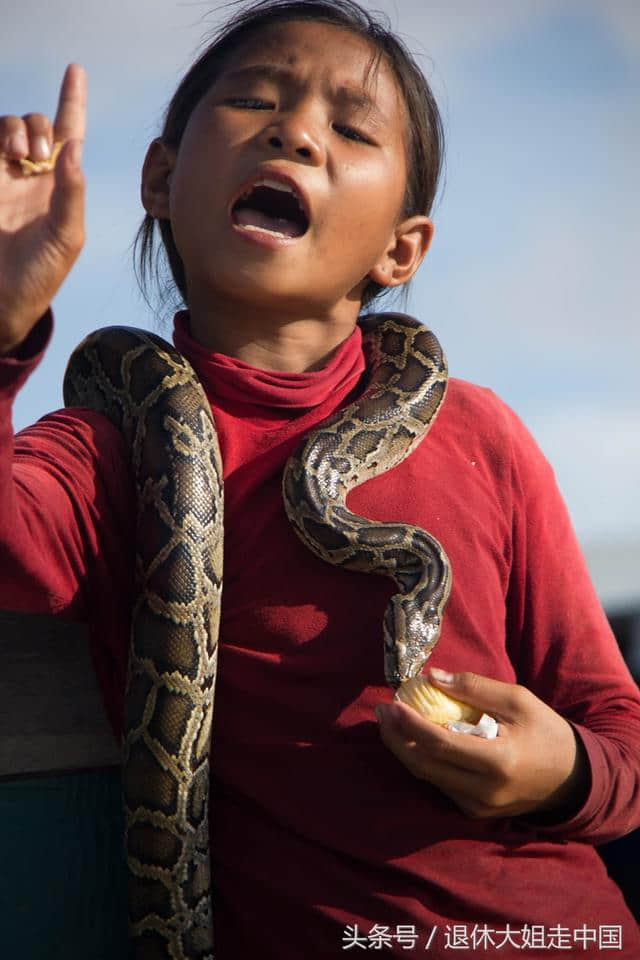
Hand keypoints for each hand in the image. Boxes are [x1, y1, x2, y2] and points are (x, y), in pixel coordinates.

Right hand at [0, 64, 85, 352]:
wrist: (2, 298)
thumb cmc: (41, 274)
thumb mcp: (67, 237)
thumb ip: (71, 193)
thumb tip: (73, 150)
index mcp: (61, 186)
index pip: (70, 134)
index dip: (72, 100)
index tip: (74, 70)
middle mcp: (32, 176)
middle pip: (37, 124)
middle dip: (38, 126)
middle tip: (38, 157)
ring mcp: (2, 177)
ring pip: (7, 127)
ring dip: (15, 129)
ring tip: (19, 156)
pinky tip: (3, 155)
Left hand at [376, 668, 588, 819]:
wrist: (572, 780)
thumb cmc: (546, 732)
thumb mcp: (518, 700)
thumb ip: (475, 688)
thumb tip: (433, 677)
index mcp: (499, 761)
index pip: (441, 745)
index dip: (411, 725)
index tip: (392, 704)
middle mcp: (485, 791)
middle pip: (424, 766)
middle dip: (396, 738)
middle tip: (381, 711)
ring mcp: (478, 806)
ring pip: (427, 777)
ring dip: (403, 749)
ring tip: (389, 721)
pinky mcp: (474, 811)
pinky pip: (439, 784)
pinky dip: (422, 760)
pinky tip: (412, 738)